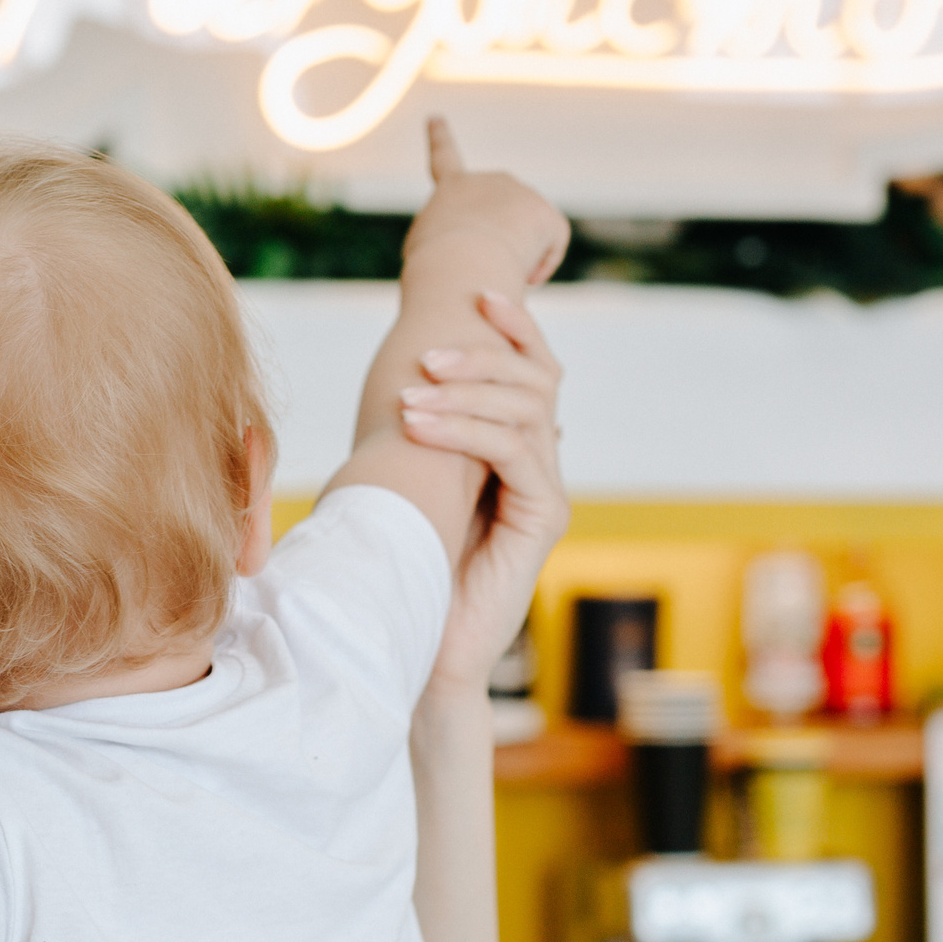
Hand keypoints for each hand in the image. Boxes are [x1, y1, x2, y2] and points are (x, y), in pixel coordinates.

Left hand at [398, 288, 568, 696]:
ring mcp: (544, 492)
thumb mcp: (406, 484)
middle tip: (424, 355)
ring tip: (411, 395)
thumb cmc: (398, 568)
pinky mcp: (541, 521)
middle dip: (482, 355)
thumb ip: (423, 436)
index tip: (476, 294)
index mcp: (513, 451)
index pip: (531, 370)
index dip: (514, 327)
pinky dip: (468, 429)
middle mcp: (538, 465)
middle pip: (535, 379)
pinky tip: (422, 422)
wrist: (415, 647)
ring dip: (467, 391)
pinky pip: (517, 452)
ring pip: (527, 409)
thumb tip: (403, 385)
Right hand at [405, 117, 570, 287]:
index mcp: (451, 187)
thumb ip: (444, 240)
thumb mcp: (423, 250)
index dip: (438, 138)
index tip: (436, 118)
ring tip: (492, 269)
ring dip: (511, 260)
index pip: (443, 159)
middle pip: (498, 219)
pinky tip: (524, 276)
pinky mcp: (546, 214)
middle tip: (478, 266)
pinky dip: (538, 267)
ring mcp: (521, 193)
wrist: (461, 262)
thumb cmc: (434, 265)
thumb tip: (478, 252)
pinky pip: (548, 248)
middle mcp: (489, 180)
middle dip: (494, 244)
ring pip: (522, 239)